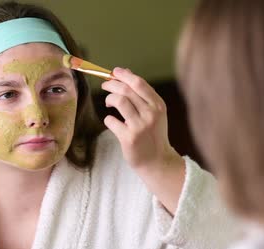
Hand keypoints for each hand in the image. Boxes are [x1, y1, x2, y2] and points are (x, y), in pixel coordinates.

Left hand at [101, 68, 184, 213]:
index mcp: (158, 105)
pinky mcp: (129, 138)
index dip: (124, 75)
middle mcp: (151, 114)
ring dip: (109, 99)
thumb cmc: (153, 135)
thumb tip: (126, 72)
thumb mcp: (154, 113)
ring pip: (118, 101)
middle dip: (112, 84)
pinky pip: (111, 121)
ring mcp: (140, 126)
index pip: (139, 83)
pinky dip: (108, 120)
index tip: (114, 72)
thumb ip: (142, 94)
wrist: (157, 161)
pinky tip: (112, 123)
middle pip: (126, 90)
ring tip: (108, 104)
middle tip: (105, 85)